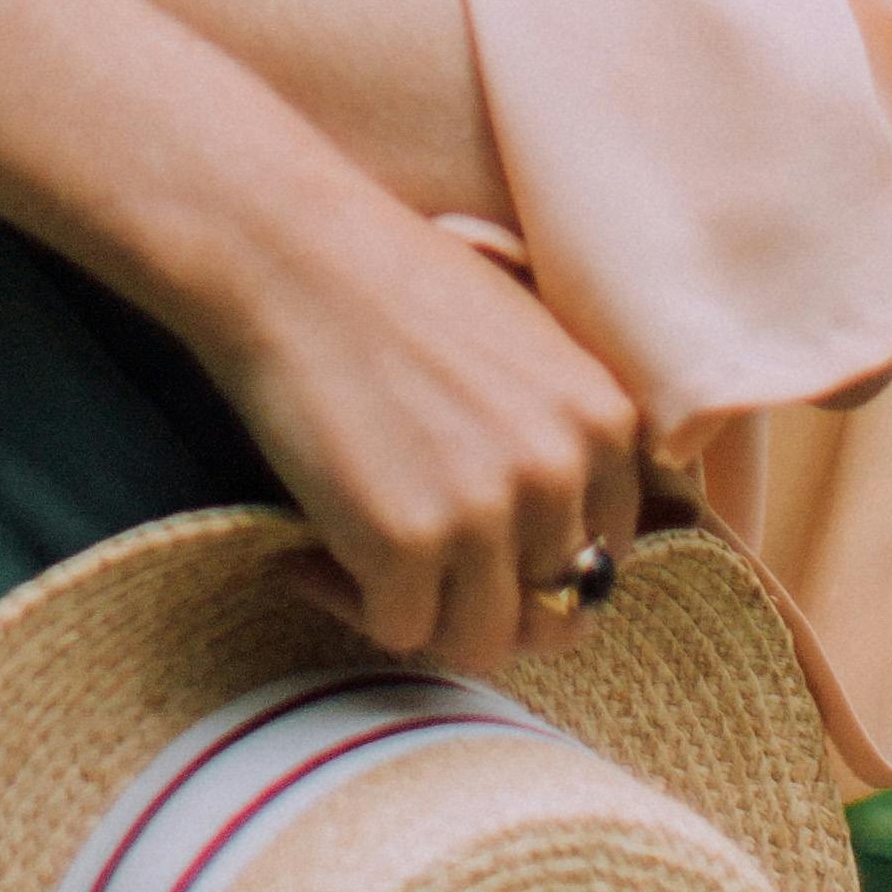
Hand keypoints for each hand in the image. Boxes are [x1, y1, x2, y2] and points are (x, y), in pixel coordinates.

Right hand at [209, 170, 644, 676]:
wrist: (286, 251)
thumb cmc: (390, 281)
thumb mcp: (526, 341)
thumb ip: (563, 431)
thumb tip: (562, 543)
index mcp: (605, 423)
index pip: (604, 556)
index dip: (534, 560)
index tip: (477, 545)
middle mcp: (561, 474)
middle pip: (550, 611)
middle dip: (488, 601)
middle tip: (424, 574)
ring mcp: (486, 514)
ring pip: (483, 641)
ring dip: (425, 617)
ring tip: (365, 565)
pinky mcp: (406, 545)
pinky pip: (398, 630)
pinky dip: (350, 603)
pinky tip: (310, 552)